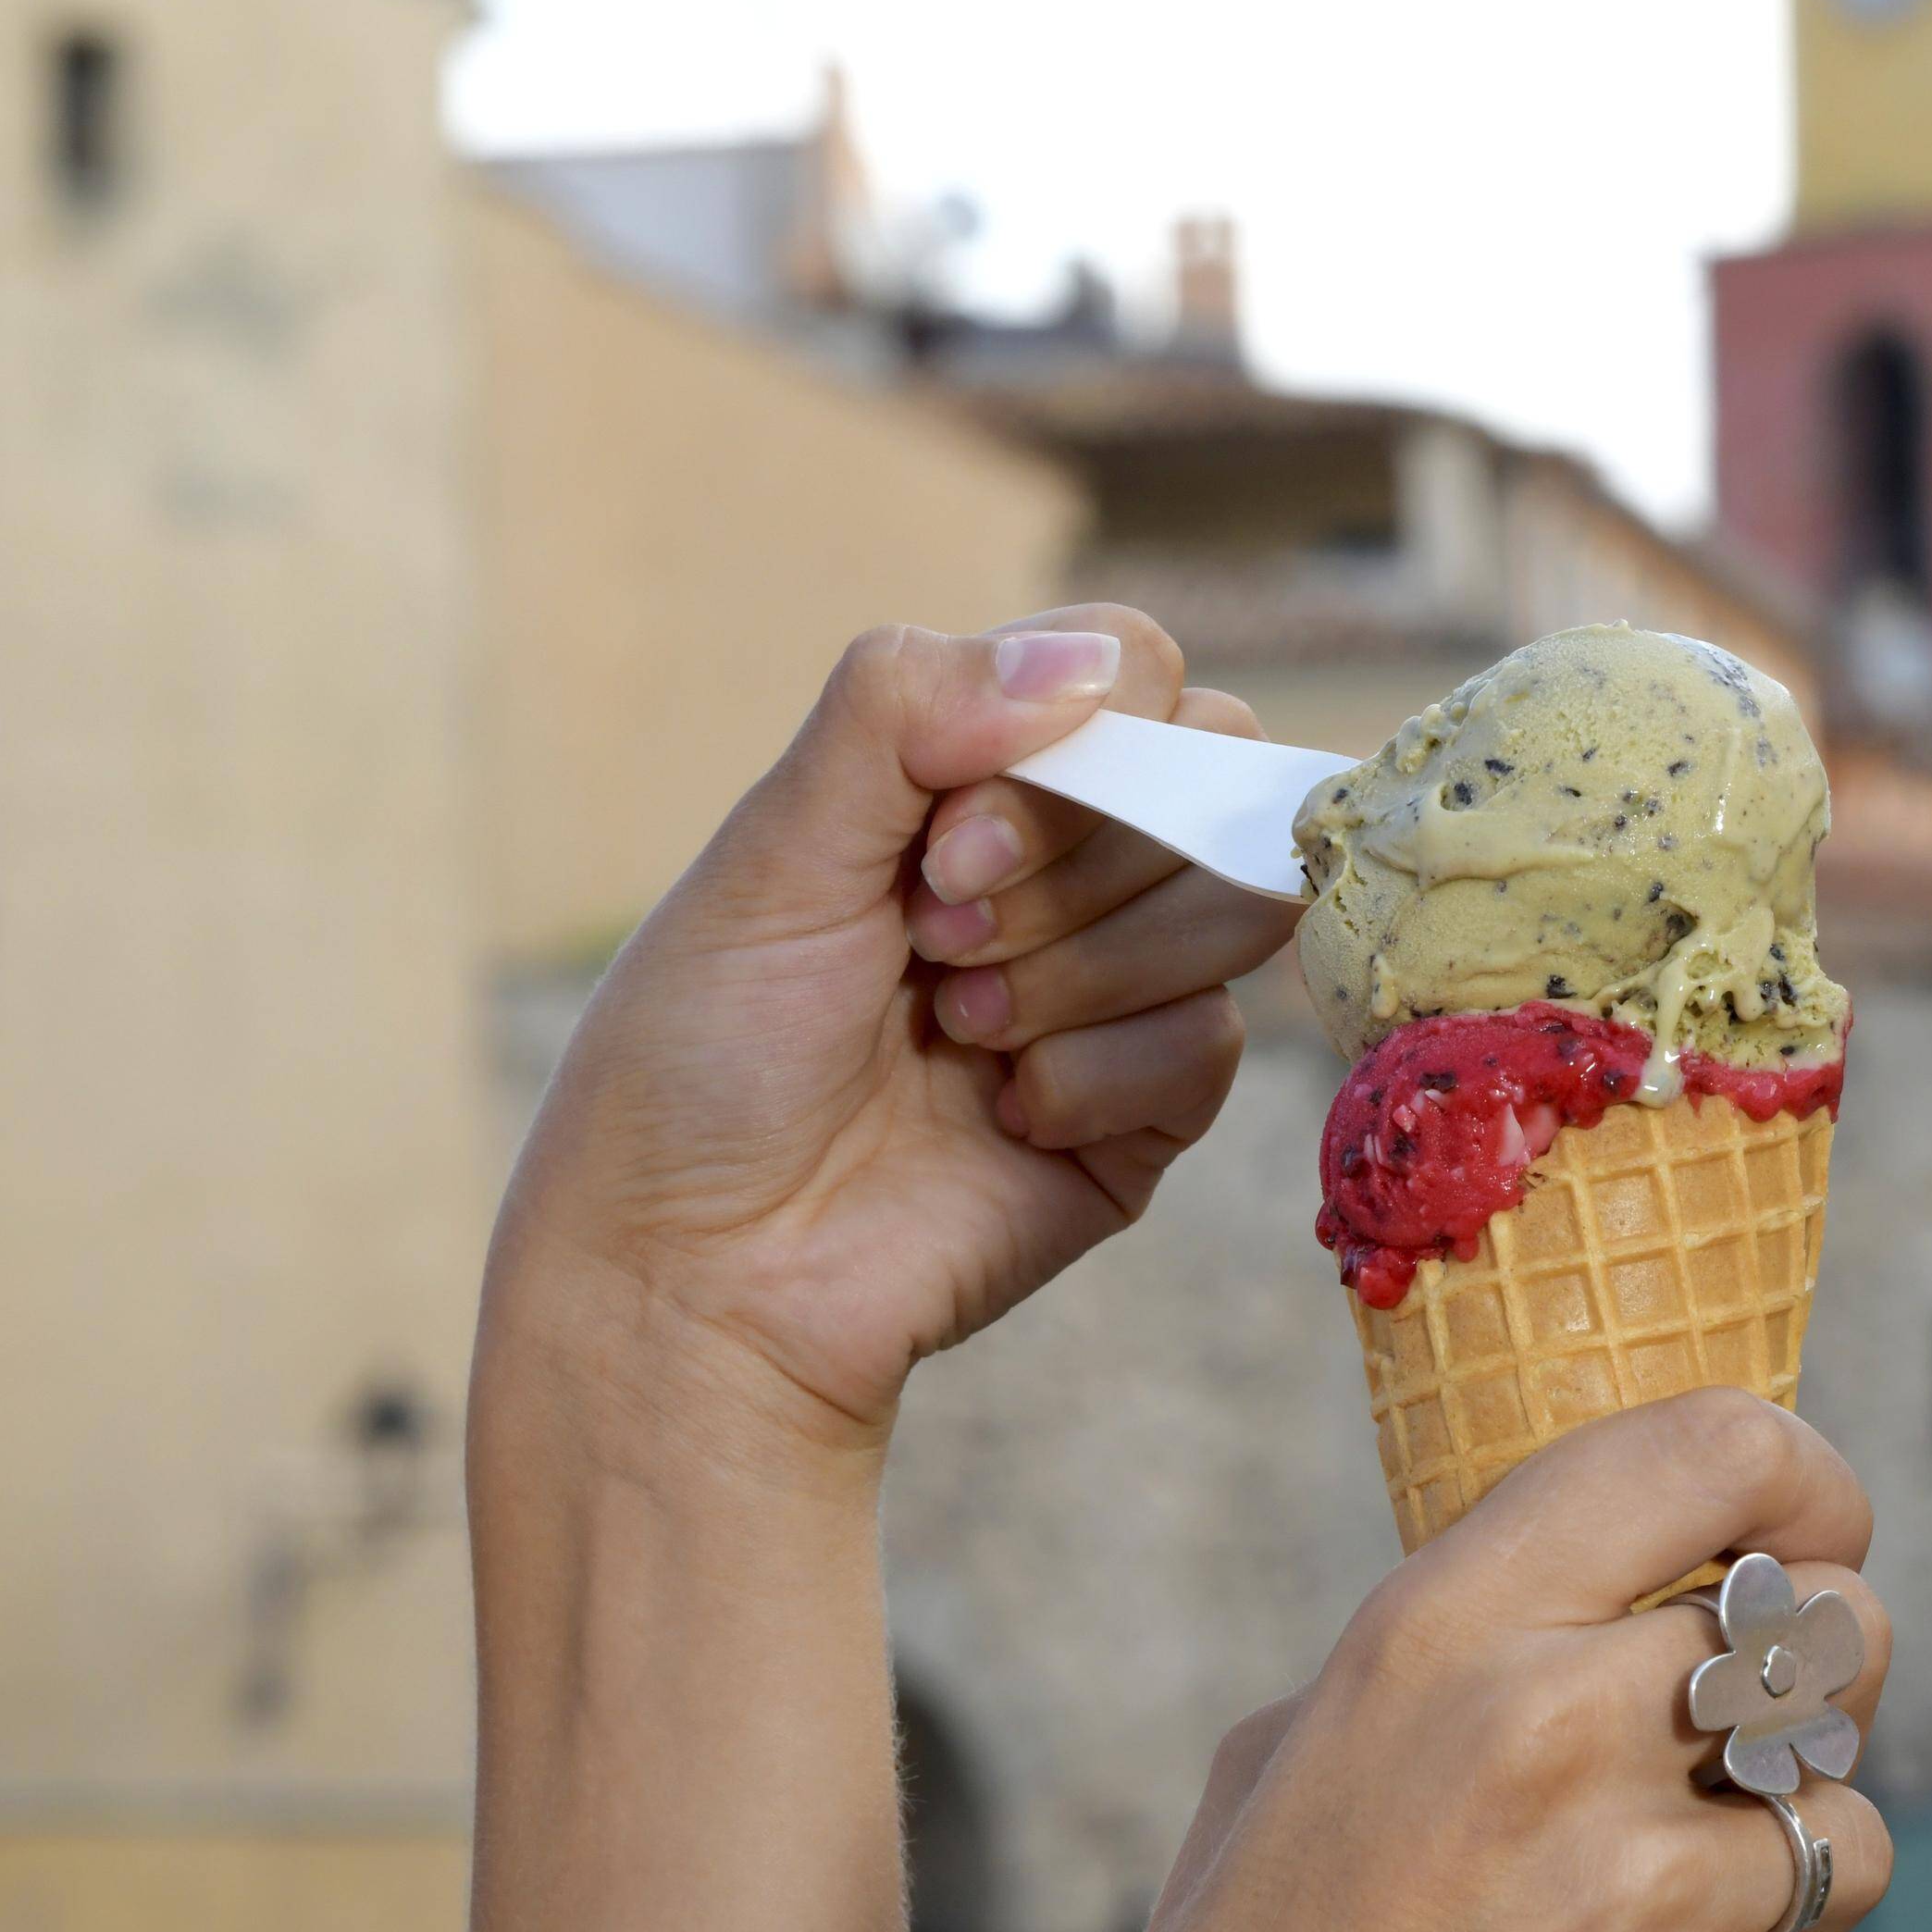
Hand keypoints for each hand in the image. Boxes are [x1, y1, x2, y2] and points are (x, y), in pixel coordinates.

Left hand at [487, 608, 1297, 1454]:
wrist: (701, 1273)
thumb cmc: (704, 1056)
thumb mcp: (774, 847)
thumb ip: (907, 709)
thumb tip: (1088, 658)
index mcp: (977, 783)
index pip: (1137, 676)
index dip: (1086, 739)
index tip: (948, 843)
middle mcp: (1066, 870)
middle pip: (1207, 780)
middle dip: (1070, 866)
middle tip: (933, 939)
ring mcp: (1118, 989)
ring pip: (1230, 906)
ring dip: (1078, 971)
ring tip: (955, 1034)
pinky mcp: (1153, 1112)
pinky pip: (1209, 1043)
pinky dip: (1091, 1077)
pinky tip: (999, 1118)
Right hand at [1023, 1394, 1896, 1931]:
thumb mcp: (1292, 1766)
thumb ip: (1465, 1656)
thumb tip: (1620, 1591)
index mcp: (1444, 1636)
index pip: (1706, 1452)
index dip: (1801, 1482)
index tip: (1812, 1530)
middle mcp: (1552, 1733)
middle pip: (1832, 1630)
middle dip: (1819, 1693)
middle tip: (1746, 1761)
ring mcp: (1638, 1892)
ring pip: (1845, 1831)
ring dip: (1778, 1893)